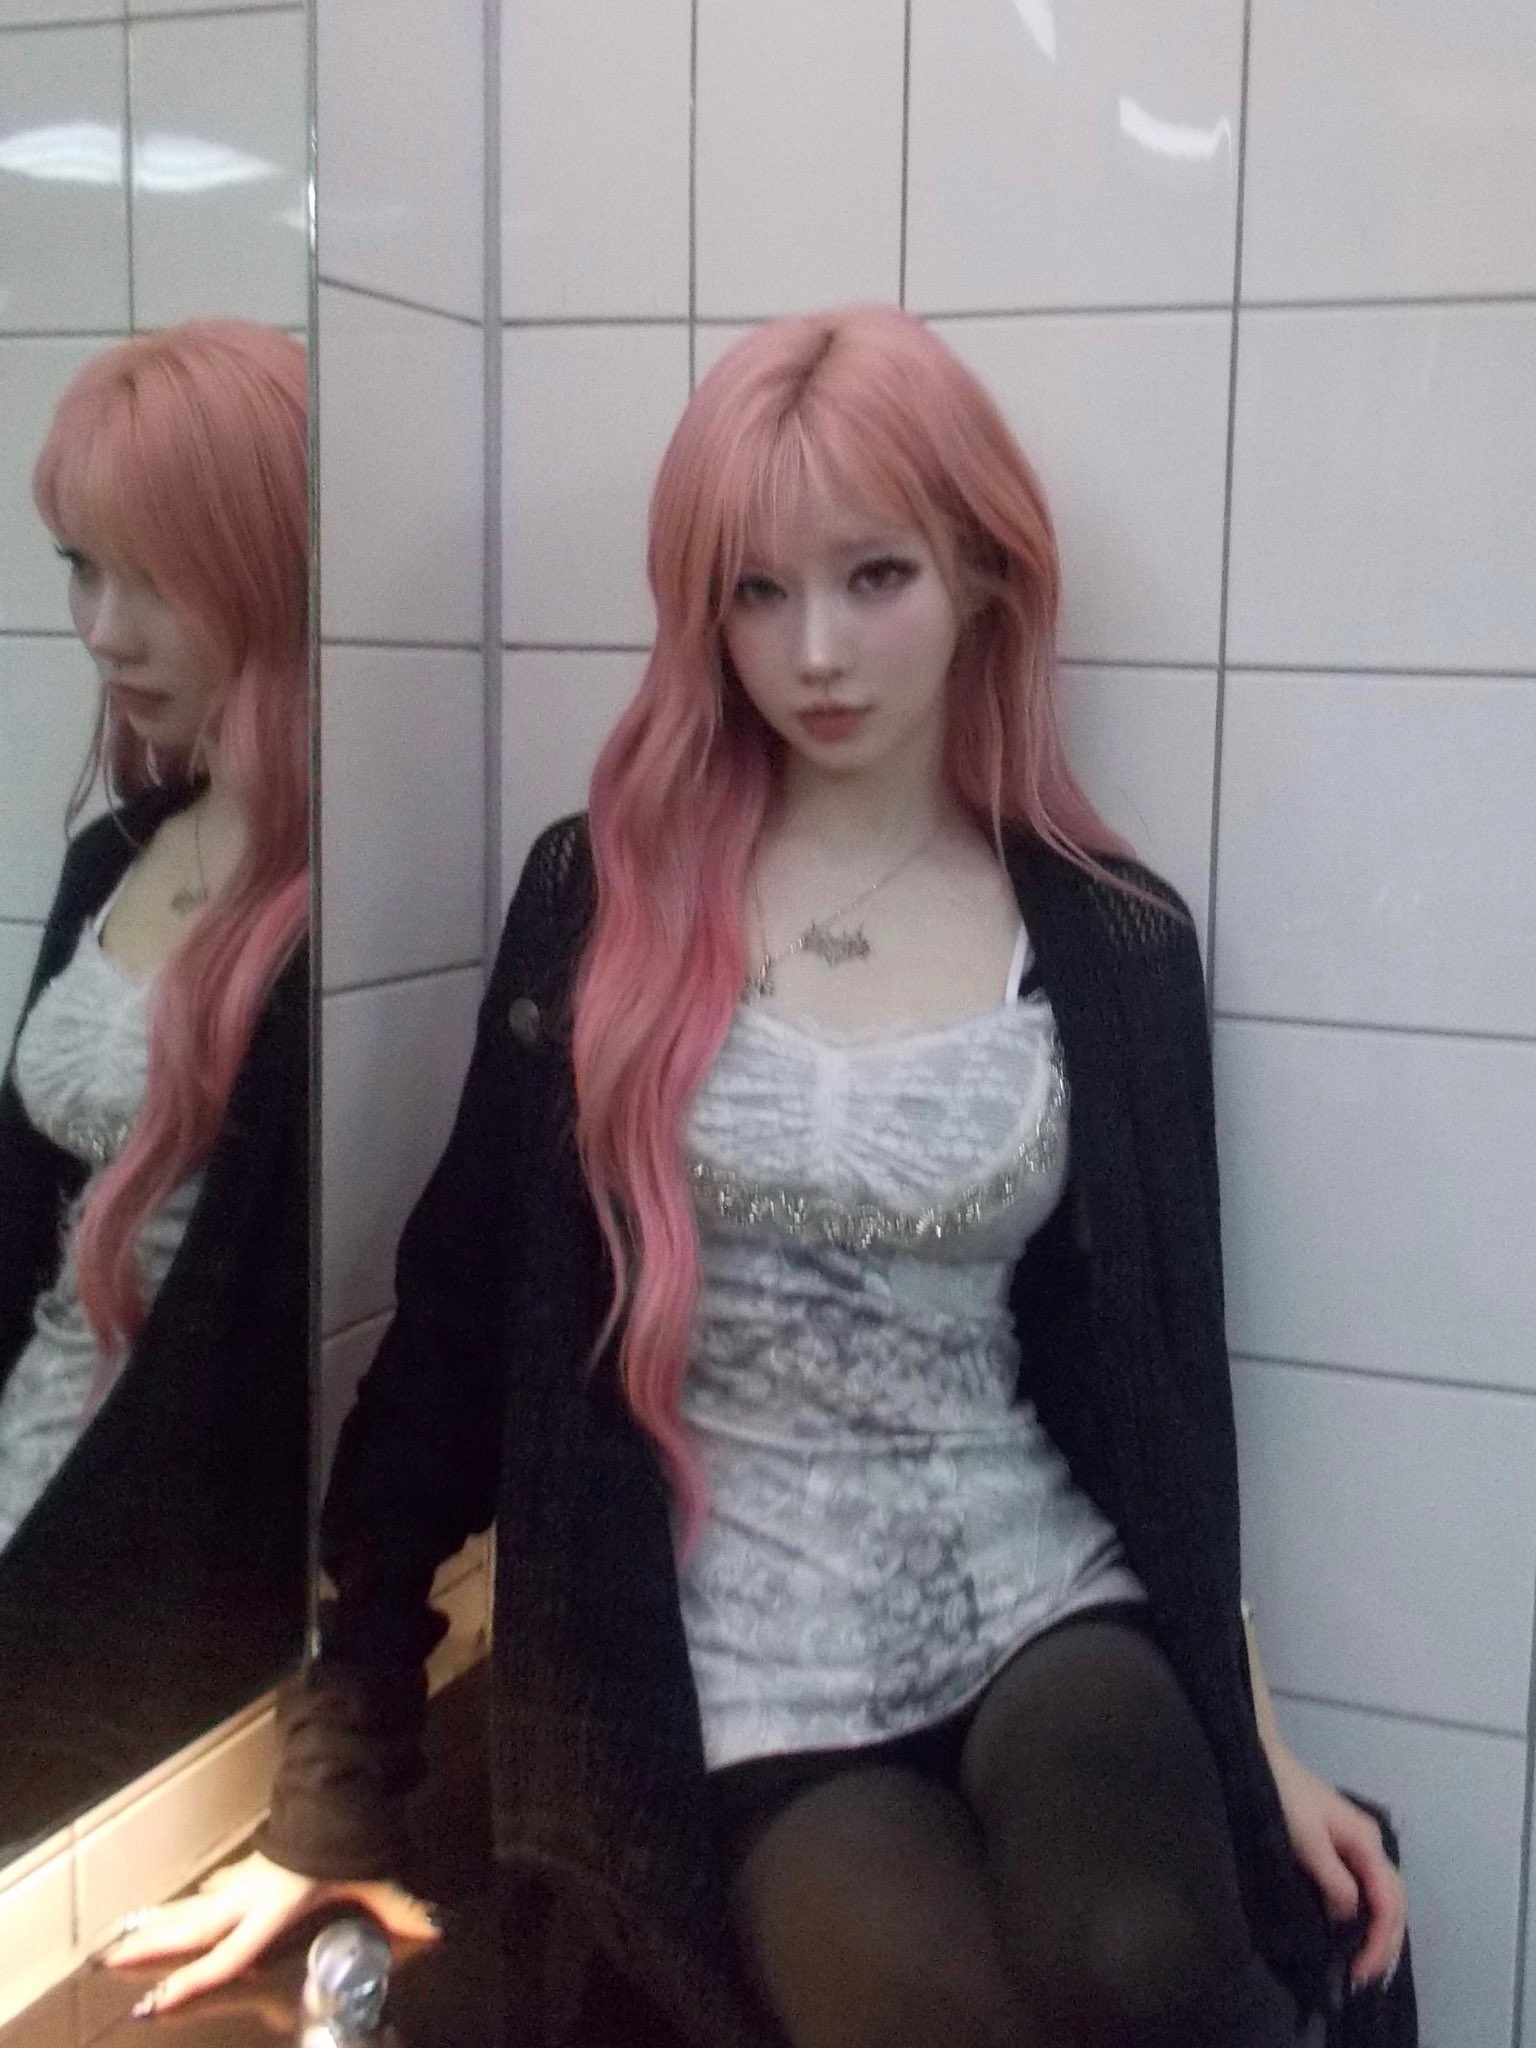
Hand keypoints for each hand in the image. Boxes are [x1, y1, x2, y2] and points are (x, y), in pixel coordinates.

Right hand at [95, 1850, 442, 2015]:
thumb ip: (404, 1910)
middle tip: (108, 1958)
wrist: (339, 1793)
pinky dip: (187, 1903)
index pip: (227, 1956)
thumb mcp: (378, 1880)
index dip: (191, 1981)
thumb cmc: (354, 1844)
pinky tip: (174, 1908)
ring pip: (192, 1907)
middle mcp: (249, 1898)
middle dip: (151, 1947)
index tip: (153, 2002)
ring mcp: (245, 1880)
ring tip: (118, 1937)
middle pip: (192, 1928)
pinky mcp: (250, 1868)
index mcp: (273, 1910)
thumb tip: (440, 1930)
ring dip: (157, 1923)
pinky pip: (211, 1892)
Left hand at [1265, 1746, 1407, 1990]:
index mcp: (1368, 1843)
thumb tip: (1350, 1919)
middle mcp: (1370, 1846)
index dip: (1380, 1940)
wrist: (1264, 1758)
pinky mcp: (1341, 1849)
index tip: (1360, 1970)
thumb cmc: (1284, 1797)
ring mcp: (1357, 1846)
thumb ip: (1334, 1881)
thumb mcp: (1307, 1840)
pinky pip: (1364, 1890)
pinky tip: (1353, 1934)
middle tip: (1363, 1977)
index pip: (1389, 1902)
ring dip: (1378, 1933)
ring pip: (1382, 1898)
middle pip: (1393, 1903)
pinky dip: (1365, 1917)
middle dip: (1385, 1943)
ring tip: (1364, 1965)